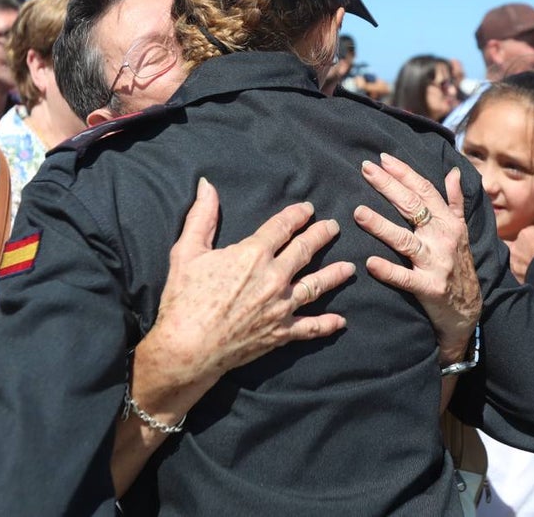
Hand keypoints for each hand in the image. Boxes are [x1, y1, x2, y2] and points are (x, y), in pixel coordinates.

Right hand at [136, 178, 355, 390]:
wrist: (186, 349)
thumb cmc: (184, 299)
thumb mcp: (187, 251)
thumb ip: (201, 216)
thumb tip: (206, 185)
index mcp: (253, 254)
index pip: (283, 227)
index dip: (297, 215)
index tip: (308, 209)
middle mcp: (274, 278)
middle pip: (306, 250)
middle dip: (321, 236)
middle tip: (333, 228)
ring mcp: (281, 306)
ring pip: (317, 286)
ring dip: (335, 275)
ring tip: (349, 268)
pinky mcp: (281, 333)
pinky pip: (311, 327)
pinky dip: (327, 324)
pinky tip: (341, 321)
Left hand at [354, 153, 480, 363]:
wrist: (468, 310)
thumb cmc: (458, 265)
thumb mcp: (461, 232)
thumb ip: (455, 202)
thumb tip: (454, 172)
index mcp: (448, 223)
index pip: (425, 191)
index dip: (404, 173)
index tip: (382, 158)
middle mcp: (443, 239)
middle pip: (412, 207)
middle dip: (388, 186)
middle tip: (365, 169)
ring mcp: (435, 263)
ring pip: (405, 240)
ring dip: (381, 226)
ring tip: (358, 212)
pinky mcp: (428, 288)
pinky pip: (405, 278)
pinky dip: (388, 271)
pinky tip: (370, 262)